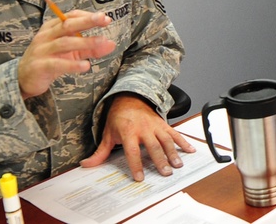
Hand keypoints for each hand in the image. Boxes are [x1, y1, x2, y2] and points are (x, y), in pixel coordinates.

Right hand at [17, 9, 115, 99]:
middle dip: (87, 21)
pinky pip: (57, 63)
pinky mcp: (40, 66)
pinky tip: (86, 66)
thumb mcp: (72, 53)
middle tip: (104, 20)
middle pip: (67, 25)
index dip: (87, 16)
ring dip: (84, 42)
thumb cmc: (50, 60)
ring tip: (101, 42)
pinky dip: (72, 64)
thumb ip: (90, 48)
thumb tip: (112, 44)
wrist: (23, 78)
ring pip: (64, 42)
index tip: (105, 17)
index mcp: (52, 27)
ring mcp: (42, 50)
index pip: (70, 16)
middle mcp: (46, 36)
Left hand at [81, 94, 196, 180]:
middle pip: (153, 146)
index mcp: (128, 132)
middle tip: (166, 173)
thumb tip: (85, 165)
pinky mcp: (163, 123)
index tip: (140, 177)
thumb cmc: (118, 117)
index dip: (136, 165)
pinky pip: (174, 133)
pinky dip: (183, 141)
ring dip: (173, 152)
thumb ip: (99, 152)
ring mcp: (155, 125)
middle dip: (160, 160)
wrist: (130, 97)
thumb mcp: (107, 134)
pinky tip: (190, 150)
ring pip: (166, 140)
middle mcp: (143, 128)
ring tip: (178, 165)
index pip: (132, 151)